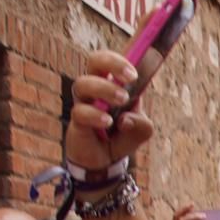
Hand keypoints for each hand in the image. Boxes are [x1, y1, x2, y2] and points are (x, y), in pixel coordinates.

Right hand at [64, 50, 151, 174]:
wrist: (106, 160)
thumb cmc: (123, 135)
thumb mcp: (142, 130)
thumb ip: (141, 123)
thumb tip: (125, 119)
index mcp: (113, 82)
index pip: (112, 59)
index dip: (121, 60)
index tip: (135, 73)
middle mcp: (96, 87)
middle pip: (94, 60)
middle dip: (112, 63)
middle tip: (130, 78)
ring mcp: (84, 102)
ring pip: (83, 83)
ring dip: (104, 89)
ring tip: (121, 100)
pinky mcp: (77, 120)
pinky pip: (81, 112)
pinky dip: (96, 115)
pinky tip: (108, 122)